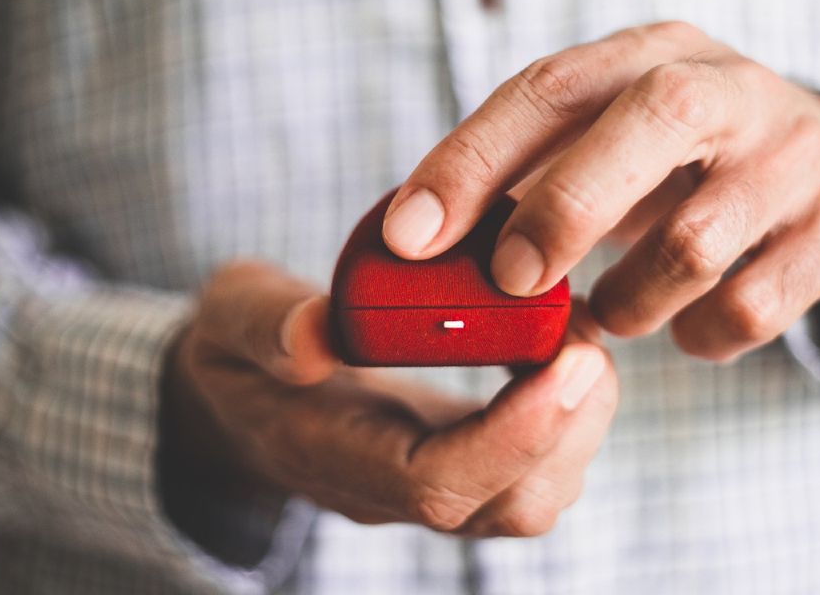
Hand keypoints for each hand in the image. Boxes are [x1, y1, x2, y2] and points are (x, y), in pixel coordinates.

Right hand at [159, 262, 617, 542]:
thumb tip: (314, 334)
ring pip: (530, 495)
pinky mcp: (459, 462)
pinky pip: (532, 466)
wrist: (242, 391)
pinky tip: (560, 344)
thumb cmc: (238, 347)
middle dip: (569, 426)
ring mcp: (427, 485)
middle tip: (590, 337)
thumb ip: (264, 324)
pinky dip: (567, 411)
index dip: (512, 436)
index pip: (435, 484)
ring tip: (581, 334)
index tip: (568, 361)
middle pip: (505, 504)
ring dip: (578, 420)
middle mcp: (388, 490)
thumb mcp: (229, 316)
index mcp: (329, 454)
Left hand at [382, 21, 819, 361]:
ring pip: (696, 241)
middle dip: (564, 210)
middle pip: (650, 122)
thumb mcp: (616, 138)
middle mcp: (731, 86)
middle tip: (512, 282)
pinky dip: (700, 336)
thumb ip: (530, 174)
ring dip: (630, 299)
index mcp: (653, 52)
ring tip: (611, 311)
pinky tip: (687, 327)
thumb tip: (418, 244)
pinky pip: (752, 308)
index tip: (409, 235)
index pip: (551, 87)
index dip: (472, 160)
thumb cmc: (691, 161)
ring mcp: (797, 153)